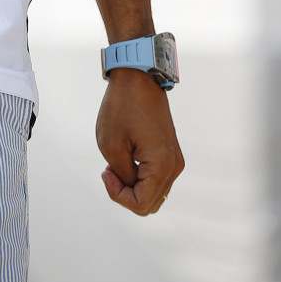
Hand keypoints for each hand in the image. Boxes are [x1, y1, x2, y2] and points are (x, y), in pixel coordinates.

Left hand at [96, 67, 183, 215]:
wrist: (138, 77)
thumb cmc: (122, 106)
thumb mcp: (111, 144)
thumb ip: (122, 176)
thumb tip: (131, 189)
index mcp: (162, 166)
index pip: (141, 205)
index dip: (118, 196)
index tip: (105, 172)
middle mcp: (174, 166)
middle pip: (150, 204)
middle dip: (125, 194)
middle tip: (109, 169)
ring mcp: (175, 160)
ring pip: (154, 193)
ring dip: (133, 186)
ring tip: (115, 163)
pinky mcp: (170, 153)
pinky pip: (156, 179)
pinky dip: (140, 177)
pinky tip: (125, 157)